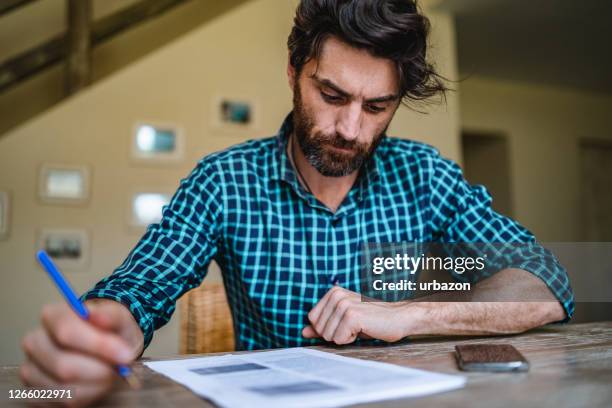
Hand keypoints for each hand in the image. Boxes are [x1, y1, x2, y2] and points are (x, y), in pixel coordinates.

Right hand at [20, 299, 143, 406]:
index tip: (125, 355)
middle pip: (63, 365)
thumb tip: (95, 315)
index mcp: (53, 316)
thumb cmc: (111, 331)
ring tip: (109, 375)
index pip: (66, 331)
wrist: (108, 348)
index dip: (98, 345)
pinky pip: (62, 402)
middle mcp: (35, 342)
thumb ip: (111, 315)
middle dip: (99, 370)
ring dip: (95, 385)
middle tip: (120, 369)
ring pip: (63, 388)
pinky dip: (87, 397)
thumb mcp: (119, 318)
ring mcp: (31, 369)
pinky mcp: (35, 393)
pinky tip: (96, 384)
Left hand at [302, 286, 407, 344]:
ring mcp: (343, 304)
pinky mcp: (351, 316)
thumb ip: (323, 325)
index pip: (312, 319)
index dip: (327, 328)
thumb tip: (303, 332)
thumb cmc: (371, 320)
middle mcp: (336, 295)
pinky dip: (350, 340)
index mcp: (333, 292)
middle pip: (318, 328)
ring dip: (343, 337)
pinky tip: (363, 329)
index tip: (345, 323)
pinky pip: (338, 340)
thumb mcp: (344, 321)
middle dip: (334, 334)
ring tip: (359, 327)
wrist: (398, 318)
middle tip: (354, 326)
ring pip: (327, 335)